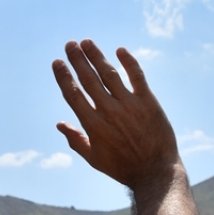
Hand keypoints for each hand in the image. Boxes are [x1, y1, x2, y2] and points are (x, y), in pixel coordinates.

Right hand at [52, 40, 180, 191]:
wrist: (155, 172)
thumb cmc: (123, 167)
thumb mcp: (94, 158)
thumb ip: (76, 140)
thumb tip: (59, 124)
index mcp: (93, 125)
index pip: (73, 94)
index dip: (64, 76)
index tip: (57, 62)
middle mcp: (109, 111)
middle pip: (88, 79)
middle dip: (77, 60)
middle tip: (70, 44)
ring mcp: (129, 105)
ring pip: (109, 74)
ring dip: (96, 56)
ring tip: (87, 42)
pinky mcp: (148, 102)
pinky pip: (137, 76)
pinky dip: (129, 62)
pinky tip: (120, 50)